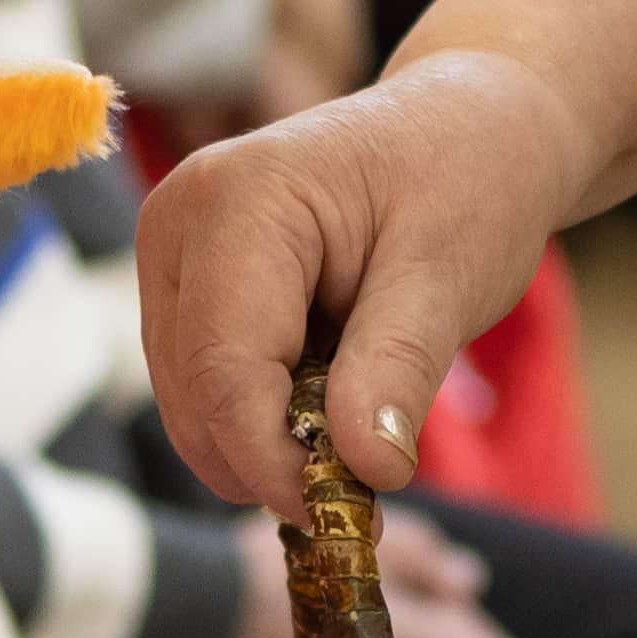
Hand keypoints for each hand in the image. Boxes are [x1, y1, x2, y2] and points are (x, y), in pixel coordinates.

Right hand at [136, 49, 606, 512]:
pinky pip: (202, 384)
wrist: (467, 128)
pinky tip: (330, 392)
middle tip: (366, 484)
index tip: (348, 508)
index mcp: (237, 200)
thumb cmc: (467, 182)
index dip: (273, 460)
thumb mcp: (450, 276)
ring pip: (188, 402)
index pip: (223, 369)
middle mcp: (177, 220)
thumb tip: (364, 470)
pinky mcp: (181, 283)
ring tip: (359, 419)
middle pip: (192, 395)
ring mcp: (169, 251)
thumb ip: (397, 369)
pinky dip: (263, 416)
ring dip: (266, 441)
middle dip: (269, 460)